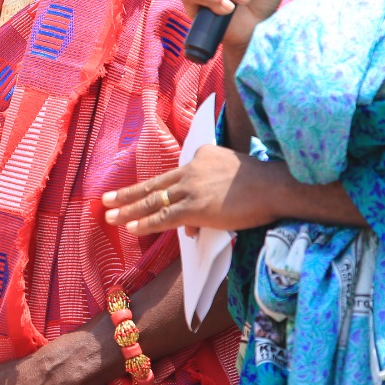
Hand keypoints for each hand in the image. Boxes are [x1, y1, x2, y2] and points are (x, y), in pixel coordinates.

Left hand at [103, 145, 283, 234]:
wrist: (278, 185)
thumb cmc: (265, 183)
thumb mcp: (234, 176)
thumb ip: (212, 195)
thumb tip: (192, 226)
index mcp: (201, 156)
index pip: (176, 177)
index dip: (162, 193)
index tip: (146, 199)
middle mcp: (191, 169)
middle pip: (154, 184)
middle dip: (127, 194)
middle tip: (106, 199)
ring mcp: (192, 188)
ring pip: (153, 201)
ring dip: (128, 209)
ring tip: (109, 216)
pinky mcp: (196, 207)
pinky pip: (164, 218)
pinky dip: (144, 223)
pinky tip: (131, 228)